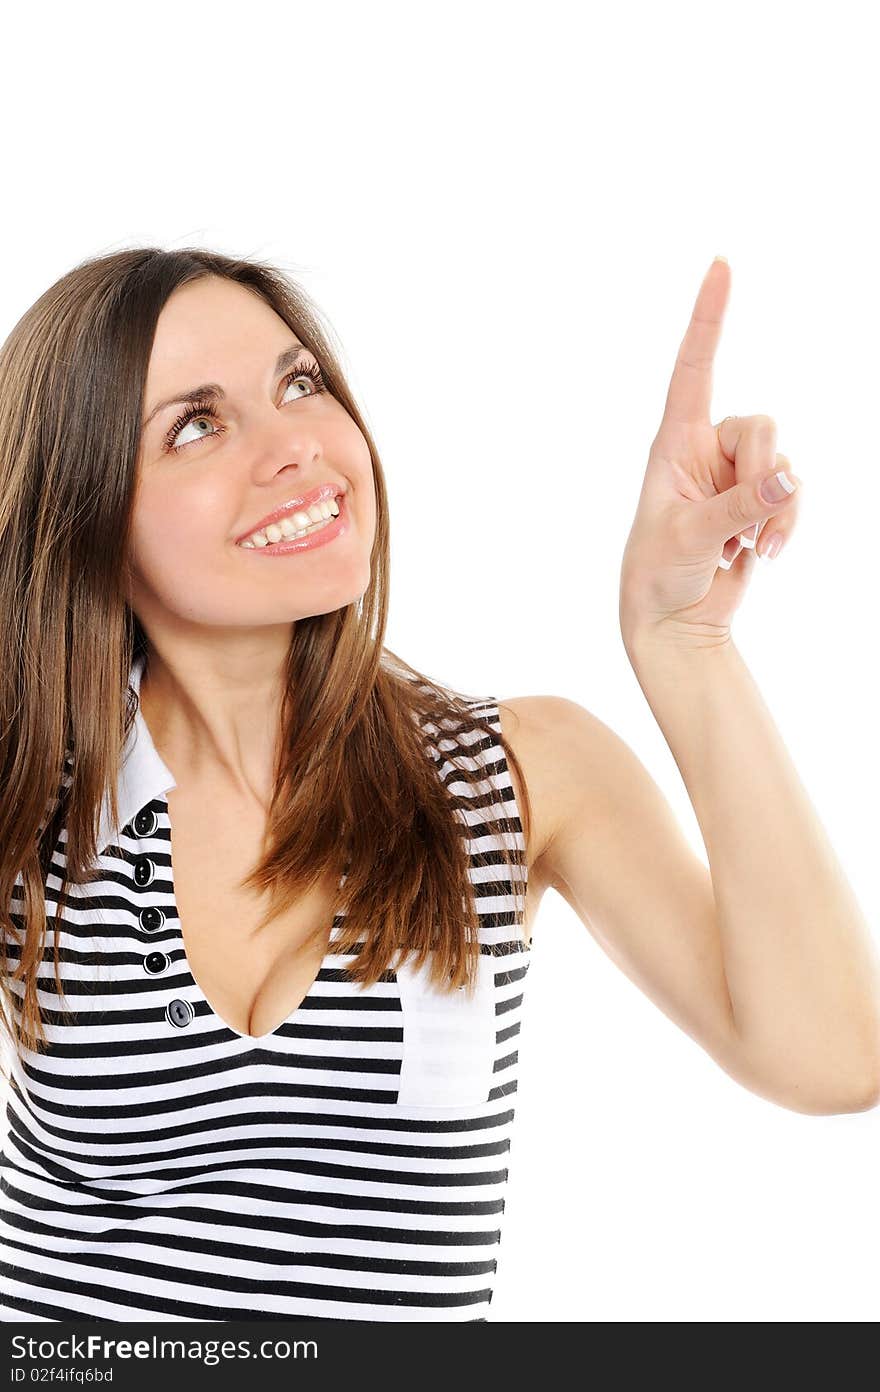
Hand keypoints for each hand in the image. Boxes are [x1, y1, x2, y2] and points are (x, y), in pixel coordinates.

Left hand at [619, 257, 801, 651]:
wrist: (674, 621)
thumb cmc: (658, 574)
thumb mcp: (690, 538)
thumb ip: (739, 506)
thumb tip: (789, 479)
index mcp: (673, 443)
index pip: (693, 367)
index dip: (709, 316)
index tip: (720, 264)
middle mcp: (705, 450)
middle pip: (761, 425)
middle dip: (765, 476)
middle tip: (746, 525)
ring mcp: (735, 475)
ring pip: (784, 463)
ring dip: (776, 510)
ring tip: (750, 550)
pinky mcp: (758, 500)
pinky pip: (793, 493)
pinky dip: (786, 523)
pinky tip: (761, 555)